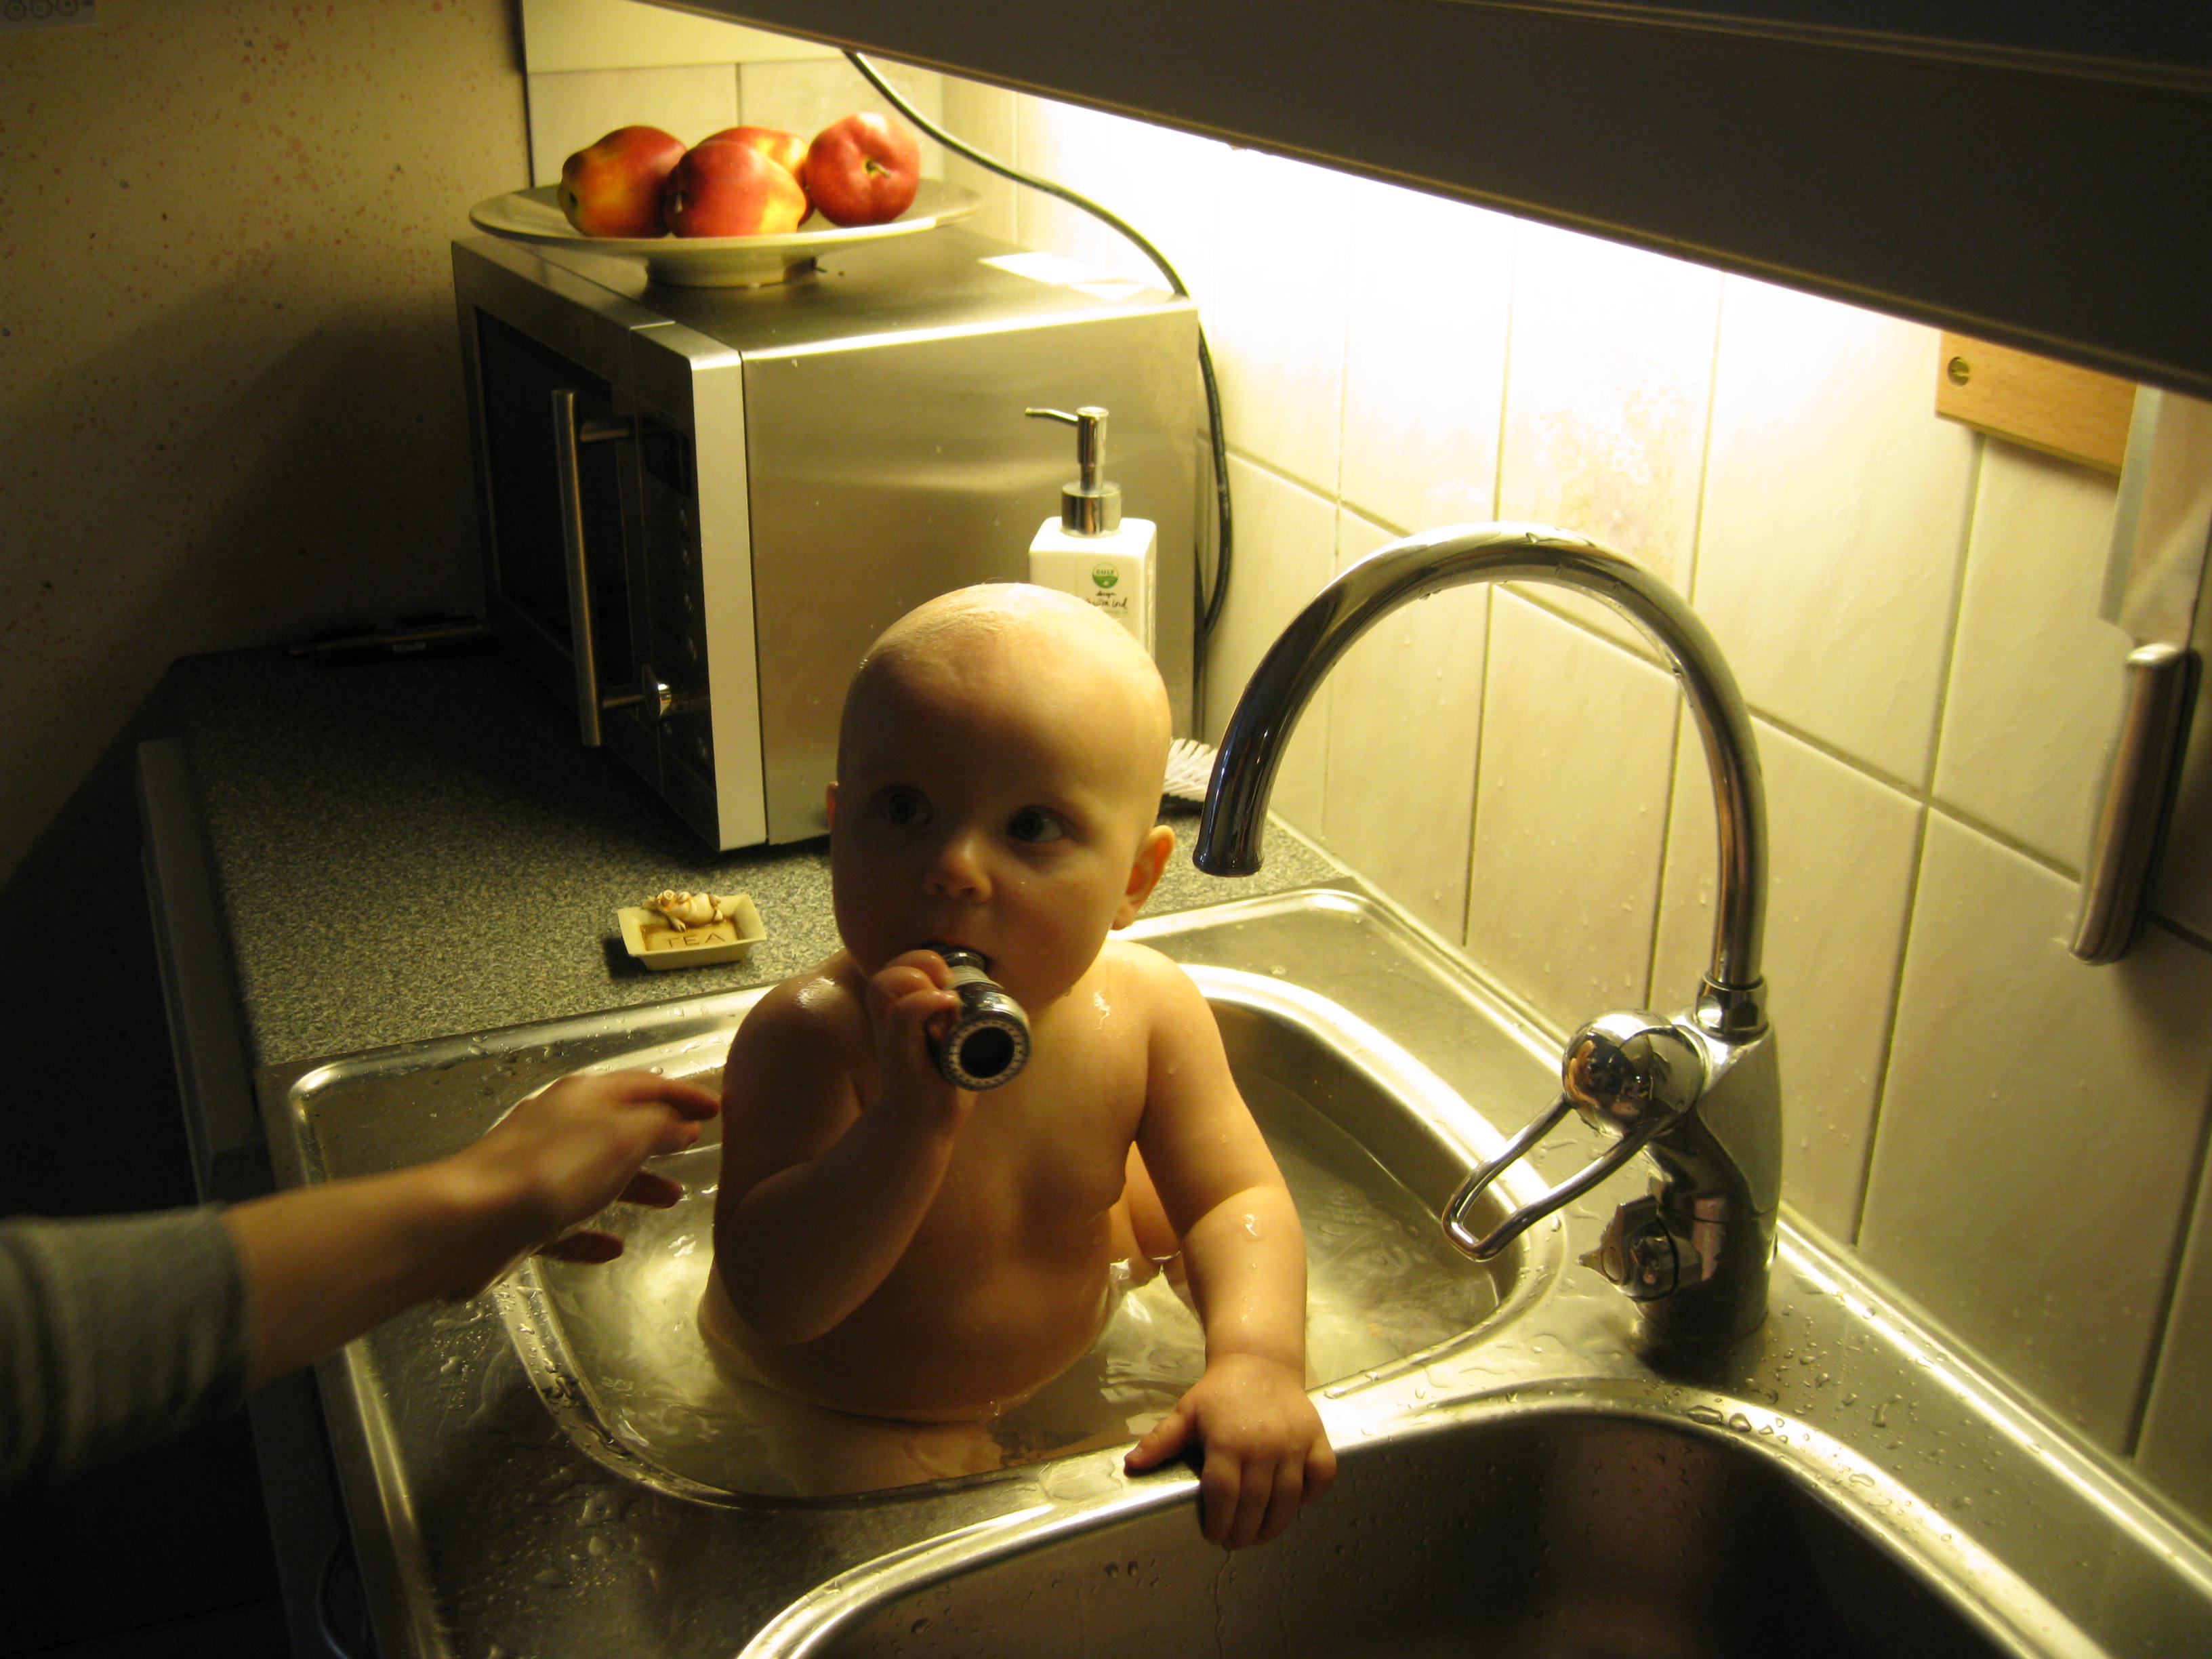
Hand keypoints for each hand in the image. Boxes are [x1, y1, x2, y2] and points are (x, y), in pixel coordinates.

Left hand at [448, 1068, 720, 1289]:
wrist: (468, 1222)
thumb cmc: (554, 1170)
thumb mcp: (622, 1138)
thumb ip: (658, 1127)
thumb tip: (680, 1124)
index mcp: (584, 1098)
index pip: (645, 1084)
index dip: (683, 1094)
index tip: (717, 1108)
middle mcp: (559, 1127)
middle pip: (619, 1127)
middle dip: (659, 1138)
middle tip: (694, 1151)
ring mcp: (536, 1173)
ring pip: (595, 1175)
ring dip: (634, 1185)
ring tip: (670, 1200)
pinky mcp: (519, 1218)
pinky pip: (566, 1223)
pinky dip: (592, 1231)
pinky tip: (613, 1249)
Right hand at [864, 950, 965, 1119]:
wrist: (924, 1126)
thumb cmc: (940, 1084)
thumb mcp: (951, 1043)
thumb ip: (957, 1020)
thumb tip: (988, 996)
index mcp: (901, 1012)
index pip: (898, 965)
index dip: (922, 959)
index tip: (950, 977)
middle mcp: (890, 1020)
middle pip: (889, 966)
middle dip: (921, 961)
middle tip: (948, 983)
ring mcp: (892, 1036)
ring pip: (885, 982)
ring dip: (919, 978)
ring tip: (946, 998)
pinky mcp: (900, 1055)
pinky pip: (903, 1015)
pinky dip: (926, 1002)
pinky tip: (949, 1007)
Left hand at [1124, 1353, 1335, 1547]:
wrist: (1259, 1362)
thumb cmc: (1219, 1393)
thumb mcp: (1186, 1413)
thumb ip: (1161, 1441)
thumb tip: (1131, 1466)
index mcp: (1227, 1442)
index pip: (1223, 1496)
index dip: (1218, 1522)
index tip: (1214, 1536)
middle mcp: (1263, 1446)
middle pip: (1255, 1505)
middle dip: (1243, 1532)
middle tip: (1235, 1542)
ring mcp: (1294, 1444)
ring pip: (1288, 1499)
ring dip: (1274, 1525)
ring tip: (1259, 1536)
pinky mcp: (1316, 1439)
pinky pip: (1322, 1476)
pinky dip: (1312, 1495)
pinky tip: (1294, 1504)